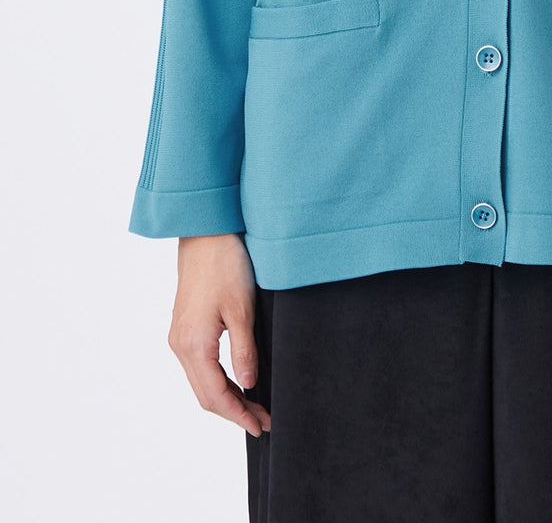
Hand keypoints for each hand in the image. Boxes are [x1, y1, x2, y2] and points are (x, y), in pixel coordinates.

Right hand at [167, 233, 270, 436]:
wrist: (206, 233)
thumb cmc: (225, 264)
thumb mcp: (242, 308)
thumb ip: (244, 350)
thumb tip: (249, 385)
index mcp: (193, 344)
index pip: (215, 395)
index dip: (238, 414)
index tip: (260, 425)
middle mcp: (180, 345)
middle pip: (205, 395)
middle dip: (234, 412)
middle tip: (263, 421)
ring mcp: (179, 337)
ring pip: (201, 382)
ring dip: (226, 398)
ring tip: (254, 407)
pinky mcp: (184, 328)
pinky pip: (199, 367)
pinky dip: (217, 381)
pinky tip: (237, 382)